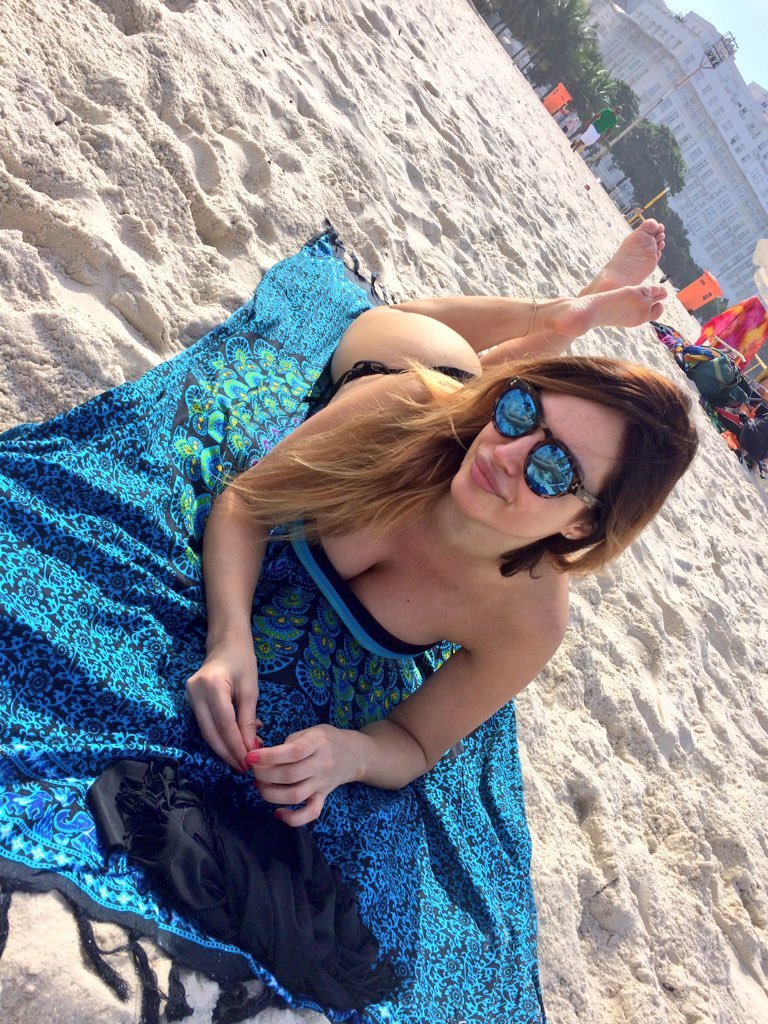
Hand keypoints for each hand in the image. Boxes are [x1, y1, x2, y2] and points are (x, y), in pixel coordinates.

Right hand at [186, 638, 261, 771]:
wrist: (225, 641)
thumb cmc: (242, 660)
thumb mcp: (250, 689)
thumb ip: (248, 719)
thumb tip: (250, 749)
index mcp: (212, 686)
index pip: (224, 724)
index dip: (236, 746)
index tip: (248, 763)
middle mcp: (195, 693)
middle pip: (210, 732)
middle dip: (227, 753)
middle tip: (243, 768)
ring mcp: (189, 696)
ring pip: (206, 731)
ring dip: (224, 747)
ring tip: (241, 759)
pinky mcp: (190, 700)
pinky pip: (205, 723)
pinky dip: (220, 735)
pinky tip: (235, 743)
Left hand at [247, 724, 361, 826]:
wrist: (353, 754)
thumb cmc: (325, 739)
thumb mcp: (309, 731)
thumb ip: (289, 743)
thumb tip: (262, 757)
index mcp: (318, 743)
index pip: (293, 752)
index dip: (269, 756)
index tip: (251, 757)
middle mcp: (321, 764)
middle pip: (290, 775)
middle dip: (265, 775)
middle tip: (254, 770)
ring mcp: (322, 783)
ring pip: (296, 795)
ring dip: (271, 794)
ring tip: (260, 785)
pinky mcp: (323, 797)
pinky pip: (310, 813)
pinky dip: (292, 819)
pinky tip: (277, 813)